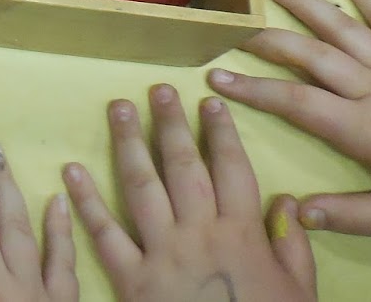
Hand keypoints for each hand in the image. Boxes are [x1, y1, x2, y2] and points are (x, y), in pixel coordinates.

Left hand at [63, 86, 315, 301]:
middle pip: (184, 168)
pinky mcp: (131, 280)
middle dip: (170, 125)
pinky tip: (71, 171)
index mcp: (243, 235)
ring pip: (143, 188)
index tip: (209, 101)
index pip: (232, 170)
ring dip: (128, 145)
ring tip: (117, 109)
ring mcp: (163, 255)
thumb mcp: (298, 294)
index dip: (221, 134)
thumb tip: (286, 200)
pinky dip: (86, 202)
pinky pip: (105, 235)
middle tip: (157, 89)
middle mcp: (200, 235)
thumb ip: (293, 248)